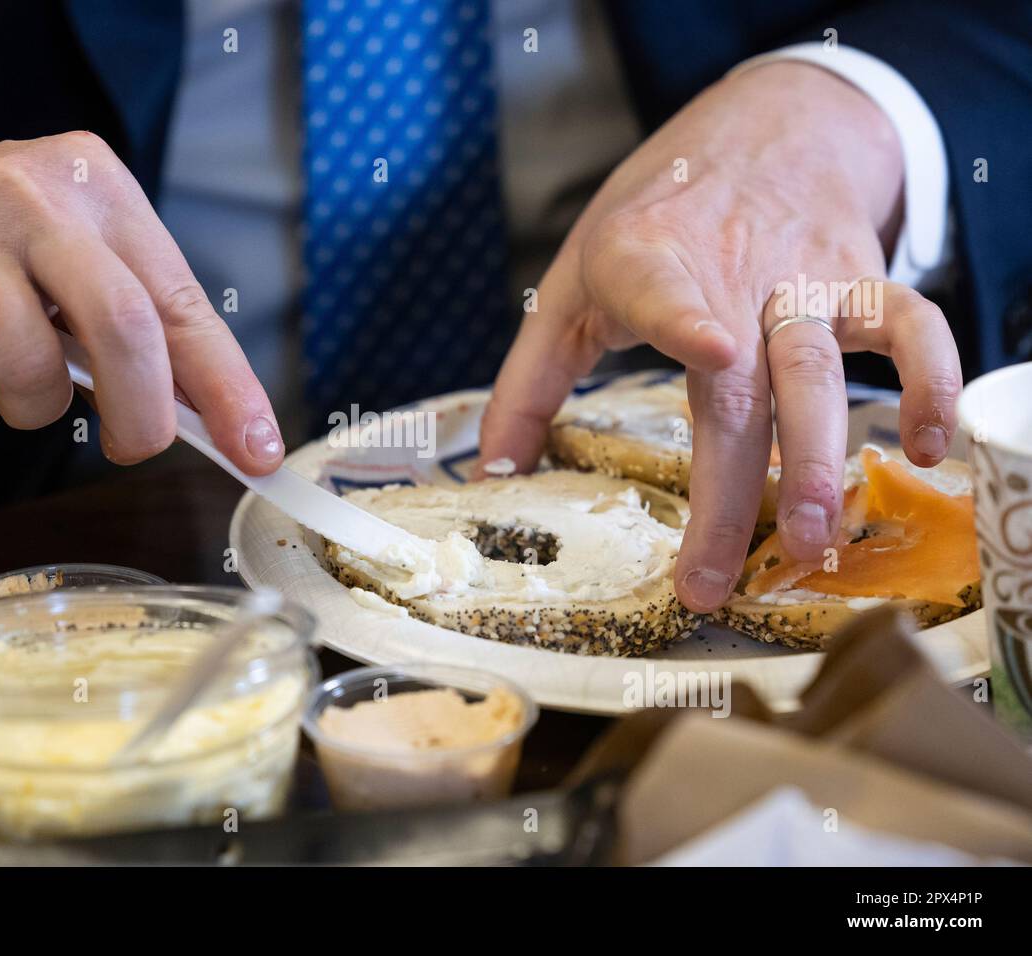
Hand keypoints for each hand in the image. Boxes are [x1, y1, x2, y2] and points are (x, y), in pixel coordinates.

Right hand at [0, 134, 283, 470]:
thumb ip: (139, 320)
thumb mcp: (73, 256)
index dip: (227, 386)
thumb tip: (212, 416)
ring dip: (29, 408)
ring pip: (30, 371)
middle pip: (123, 326)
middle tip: (134, 446)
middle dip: (141, 413)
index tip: (257, 451)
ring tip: (4, 369)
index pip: (182, 302)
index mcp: (97, 187)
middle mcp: (31, 194)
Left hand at [479, 62, 961, 611]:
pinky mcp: (859, 282)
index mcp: (643, 263)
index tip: (711, 347)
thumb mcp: (569, 286)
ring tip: (816, 542)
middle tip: (717, 577)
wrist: (761, 131)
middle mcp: (730, 275)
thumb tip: (492, 474)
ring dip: (819, 459)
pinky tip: (930, 445)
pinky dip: (933, 379)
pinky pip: (911, 327)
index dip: (683, 318)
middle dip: (732, 488)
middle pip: (739, 388)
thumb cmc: (653, 220)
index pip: (660, 288)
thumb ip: (527, 381)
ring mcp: (801, 281)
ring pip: (819, 372)